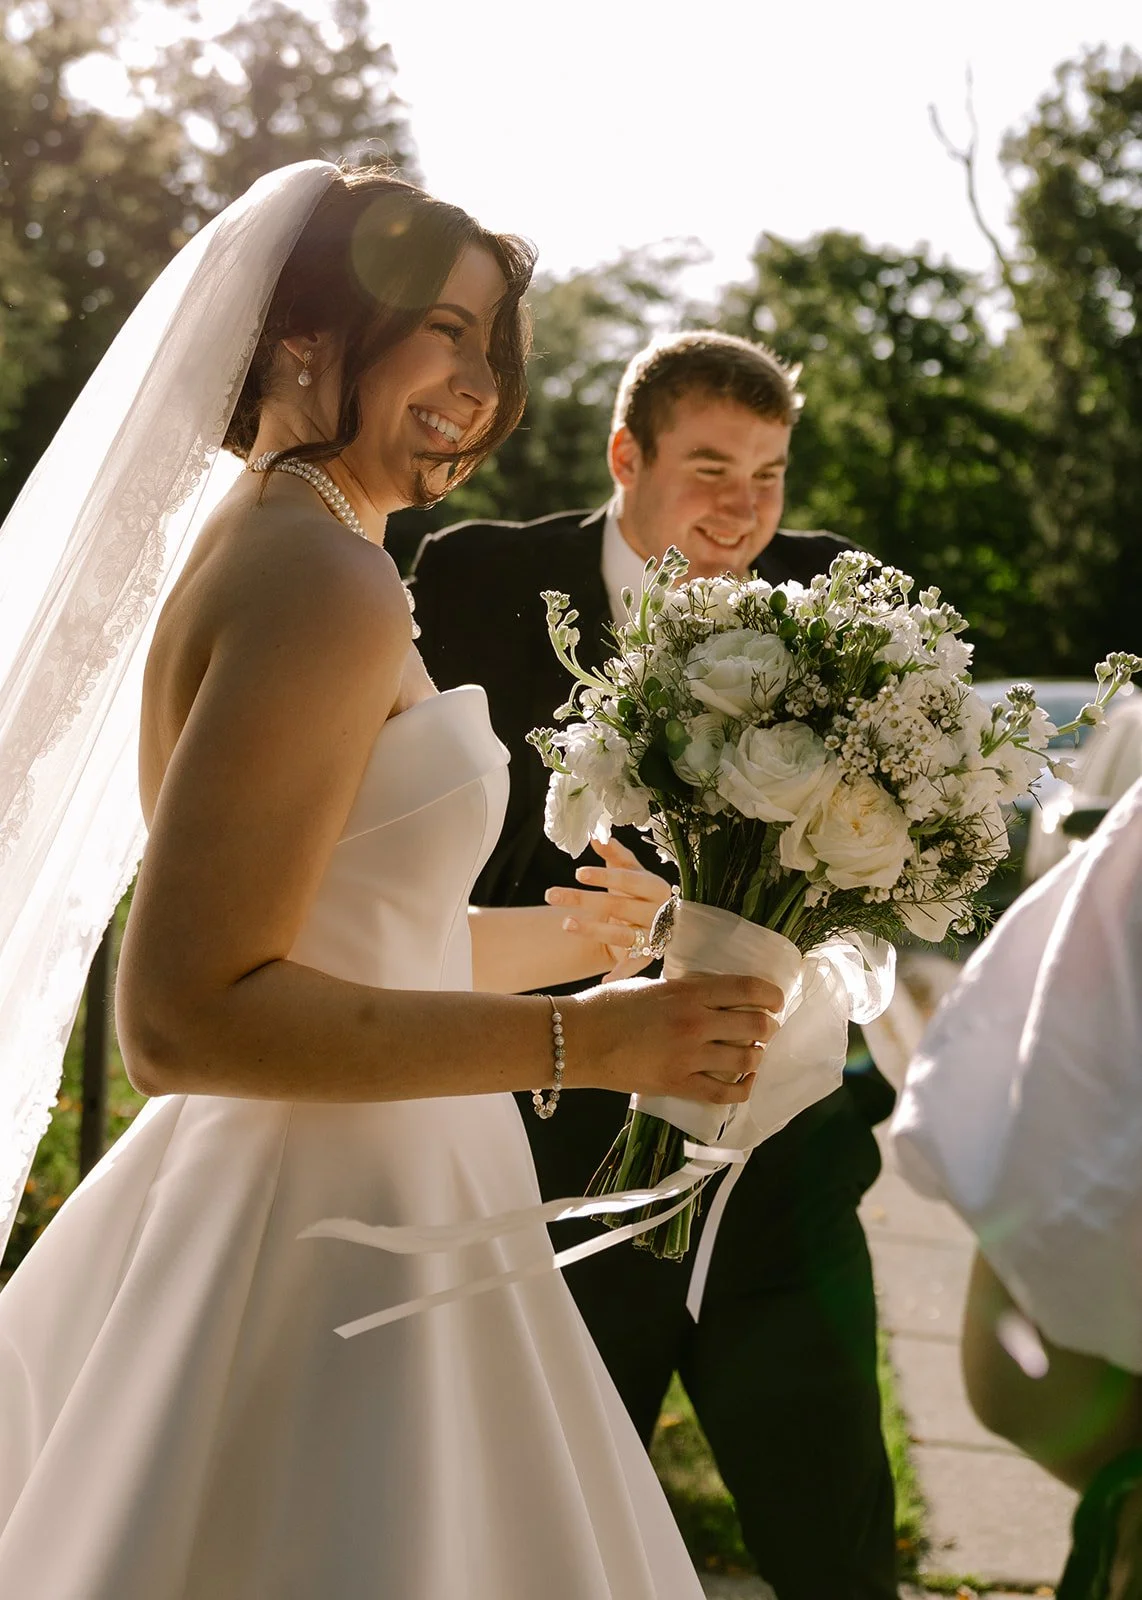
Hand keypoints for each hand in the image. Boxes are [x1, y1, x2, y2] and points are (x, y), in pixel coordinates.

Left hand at [544, 836, 671, 980]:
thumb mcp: (631, 871)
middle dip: (582, 900)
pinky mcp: (648, 957)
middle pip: (617, 905)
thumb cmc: (641, 893)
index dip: (603, 877)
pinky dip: (621, 974)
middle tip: (550, 894)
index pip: (628, 880)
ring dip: (592, 930)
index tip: (577, 873)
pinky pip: (634, 966)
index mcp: (655, 887)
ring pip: (621, 933)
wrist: (663, 924)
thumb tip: (595, 834)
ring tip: (564, 924)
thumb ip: (616, 854)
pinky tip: (604, 980)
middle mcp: (657, 912)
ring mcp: (653, 936)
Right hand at [563, 972, 783, 1104]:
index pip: (748, 990)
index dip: (772, 995)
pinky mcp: (679, 1085)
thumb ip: (688, 990)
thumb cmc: (610, 1005)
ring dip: (757, 1055)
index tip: (776, 999)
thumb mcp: (654, 985)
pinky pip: (725, 1092)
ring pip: (747, 1059)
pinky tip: (746, 1081)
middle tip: (765, 1027)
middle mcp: (696, 1023)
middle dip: (768, 1026)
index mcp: (689, 991)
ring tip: (753, 1053)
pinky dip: (743, 1088)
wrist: (579, 1039)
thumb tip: (718, 995)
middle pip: (756, 1025)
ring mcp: (689, 1057)